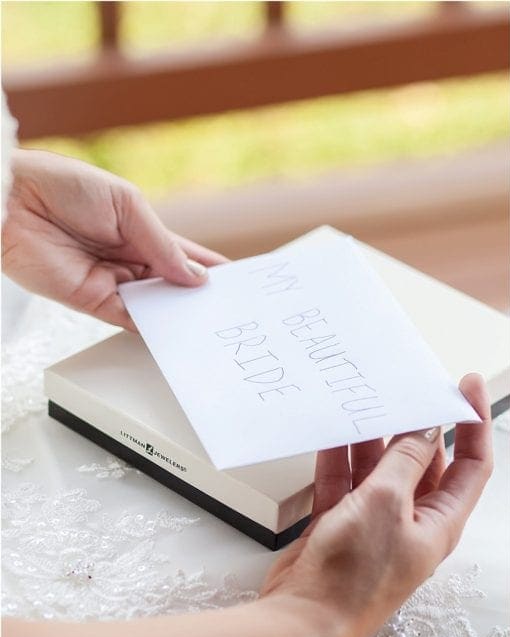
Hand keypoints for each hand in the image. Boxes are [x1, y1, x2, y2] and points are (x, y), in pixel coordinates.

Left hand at [1, 149, 226, 328]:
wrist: (10, 199)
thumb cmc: (61, 185)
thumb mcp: (127, 206)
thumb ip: (163, 244)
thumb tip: (195, 277)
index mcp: (141, 230)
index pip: (185, 256)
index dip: (211, 269)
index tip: (238, 283)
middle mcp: (129, 258)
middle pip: (174, 285)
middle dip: (200, 295)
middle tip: (229, 308)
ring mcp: (111, 281)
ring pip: (156, 305)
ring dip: (180, 313)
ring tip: (209, 321)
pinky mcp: (91, 301)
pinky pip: (129, 318)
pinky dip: (153, 326)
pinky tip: (175, 329)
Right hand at [259, 374, 492, 636]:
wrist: (302, 622)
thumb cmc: (353, 578)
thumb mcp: (387, 503)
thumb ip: (405, 460)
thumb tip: (426, 429)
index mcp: (441, 522)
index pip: (472, 465)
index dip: (474, 425)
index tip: (466, 386)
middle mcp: (413, 523)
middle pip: (425, 464)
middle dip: (418, 427)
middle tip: (408, 390)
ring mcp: (376, 526)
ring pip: (381, 470)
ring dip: (374, 440)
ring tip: (367, 403)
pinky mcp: (341, 527)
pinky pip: (345, 483)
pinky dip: (340, 459)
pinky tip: (333, 432)